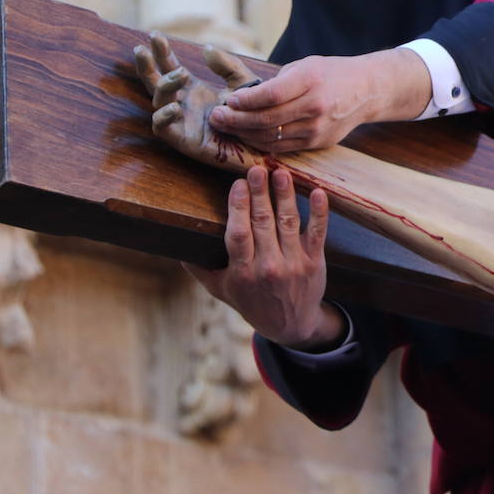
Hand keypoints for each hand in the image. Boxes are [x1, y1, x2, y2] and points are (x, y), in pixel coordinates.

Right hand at [133, 33, 262, 169]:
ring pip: (158, 102)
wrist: (264, 145)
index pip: (170, 67)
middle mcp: (182, 104)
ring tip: (181, 73)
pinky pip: (163, 129)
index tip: (155, 34)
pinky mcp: (183, 141)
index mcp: (194, 89)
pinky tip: (174, 106)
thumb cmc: (253, 116)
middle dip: (146, 65)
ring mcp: (181, 122)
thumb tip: (206, 48)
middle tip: (141, 48)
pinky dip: (164, 116)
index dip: (161, 52)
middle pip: (155, 82)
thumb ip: (228, 66)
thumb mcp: (244, 85)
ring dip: (165, 85)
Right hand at [183, 164, 343, 350]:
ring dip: (285, 195)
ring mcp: (293, 263)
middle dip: (259, 194)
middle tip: (256, 169)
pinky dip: (319, 212)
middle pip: (263, 223)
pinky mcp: (314, 261)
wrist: (290, 325)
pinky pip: (317, 232)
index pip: (239, 234)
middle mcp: (268, 267)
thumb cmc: (251, 301)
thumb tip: (174, 242)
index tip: (237, 185)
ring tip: (281, 172)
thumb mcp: (219, 289)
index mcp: (242, 272)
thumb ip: (198, 267)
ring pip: (289, 222)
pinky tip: (317, 192)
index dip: (238, 208)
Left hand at [206, 48, 431, 152]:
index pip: (270, 95)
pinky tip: (247, 135)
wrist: (367, 91)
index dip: (245, 100)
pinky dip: (260, 142)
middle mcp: (315, 106)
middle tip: (216, 117)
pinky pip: (282, 147)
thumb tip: (242, 97)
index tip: (228, 100)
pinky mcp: (318, 143)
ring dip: (243, 133)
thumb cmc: (329, 73)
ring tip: (226, 126)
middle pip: (266, 119)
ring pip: (271, 137)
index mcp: (310, 80)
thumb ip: (276, 82)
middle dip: (235, 120)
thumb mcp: (304, 65)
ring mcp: (317, 128)